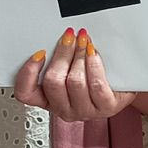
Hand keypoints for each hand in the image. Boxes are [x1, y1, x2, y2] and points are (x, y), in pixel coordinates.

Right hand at [15, 29, 137, 121]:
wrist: (122, 86)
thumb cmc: (92, 76)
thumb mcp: (68, 67)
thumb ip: (56, 57)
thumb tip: (55, 38)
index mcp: (48, 99)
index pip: (25, 93)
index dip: (28, 73)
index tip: (39, 53)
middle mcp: (64, 108)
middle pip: (53, 82)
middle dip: (62, 54)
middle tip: (68, 38)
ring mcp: (85, 110)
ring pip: (75, 81)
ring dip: (79, 55)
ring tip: (83, 41)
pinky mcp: (105, 107)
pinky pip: (96, 84)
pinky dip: (94, 64)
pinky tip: (93, 53)